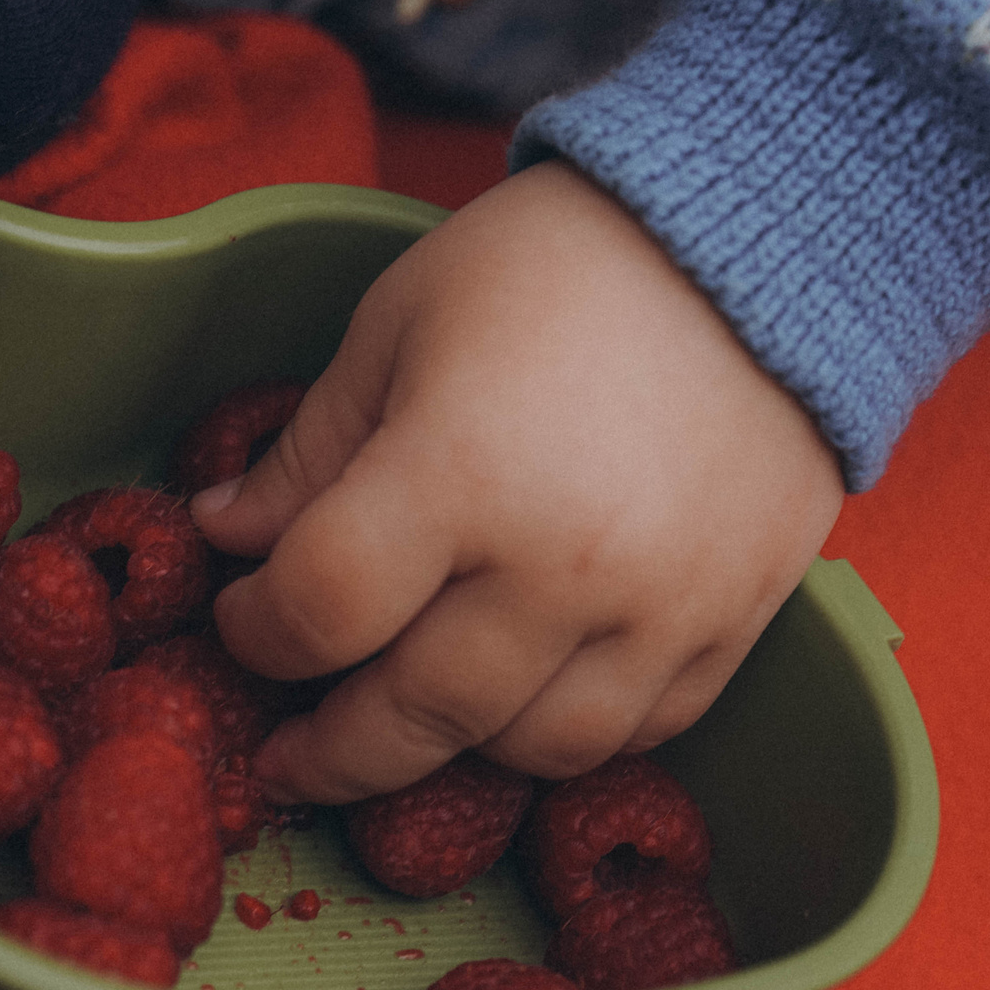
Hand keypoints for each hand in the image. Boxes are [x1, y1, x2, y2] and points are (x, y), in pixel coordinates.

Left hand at [192, 159, 844, 804]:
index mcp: (462, 470)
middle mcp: (564, 564)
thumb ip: (310, 448)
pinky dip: (565, 734)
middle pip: (417, 717)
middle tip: (292, 751)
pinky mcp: (736, 621)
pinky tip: (519, 698)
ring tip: (410, 717)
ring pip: (530, 750)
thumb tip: (229, 535)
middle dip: (332, 747)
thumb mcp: (399, 324)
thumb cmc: (557, 264)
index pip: (321, 610)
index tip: (244, 616)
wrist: (760, 239)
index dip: (257, 632)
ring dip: (452, 747)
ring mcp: (661, 607)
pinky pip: (639, 732)